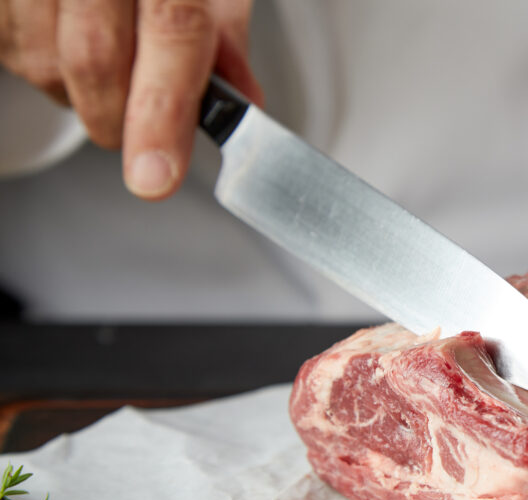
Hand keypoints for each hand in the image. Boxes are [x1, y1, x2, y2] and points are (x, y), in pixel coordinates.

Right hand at [0, 0, 262, 199]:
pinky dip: (46, 68)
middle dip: (123, 120)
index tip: (156, 178)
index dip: (164, 113)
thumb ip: (223, 39)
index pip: (173, 30)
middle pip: (95, 58)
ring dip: (82, 90)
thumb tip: (241, 103)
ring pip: (48, 64)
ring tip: (105, 52)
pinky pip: (13, 54)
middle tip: (142, 135)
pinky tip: (63, 34)